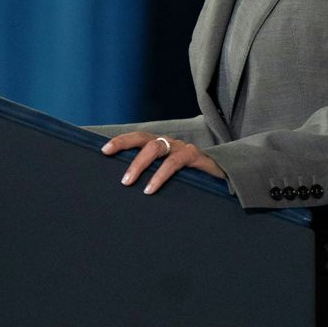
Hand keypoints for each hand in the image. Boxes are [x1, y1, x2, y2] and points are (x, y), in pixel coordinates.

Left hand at [100, 131, 224, 194]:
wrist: (224, 178)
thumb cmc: (192, 180)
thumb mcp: (169, 177)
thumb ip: (153, 176)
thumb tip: (126, 188)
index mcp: (161, 146)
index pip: (137, 138)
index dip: (121, 141)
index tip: (103, 151)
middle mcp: (170, 143)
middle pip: (144, 139)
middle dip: (125, 148)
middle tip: (113, 170)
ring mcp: (182, 148)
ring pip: (157, 148)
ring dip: (139, 164)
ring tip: (128, 182)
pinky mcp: (196, 157)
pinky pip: (174, 163)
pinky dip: (160, 175)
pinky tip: (150, 188)